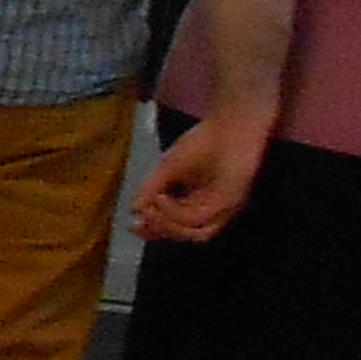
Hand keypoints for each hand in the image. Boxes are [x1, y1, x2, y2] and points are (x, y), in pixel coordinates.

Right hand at [134, 113, 270, 243]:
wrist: (227, 125)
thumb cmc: (203, 142)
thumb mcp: (167, 168)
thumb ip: (151, 189)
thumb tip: (133, 210)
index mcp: (199, 203)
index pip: (177, 225)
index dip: (155, 230)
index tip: (132, 225)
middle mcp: (213, 209)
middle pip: (185, 234)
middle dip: (159, 231)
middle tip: (137, 223)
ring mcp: (223, 207)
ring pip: (194, 232)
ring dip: (166, 225)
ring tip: (148, 210)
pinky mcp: (229, 201)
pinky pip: (198, 217)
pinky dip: (173, 212)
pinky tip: (159, 197)